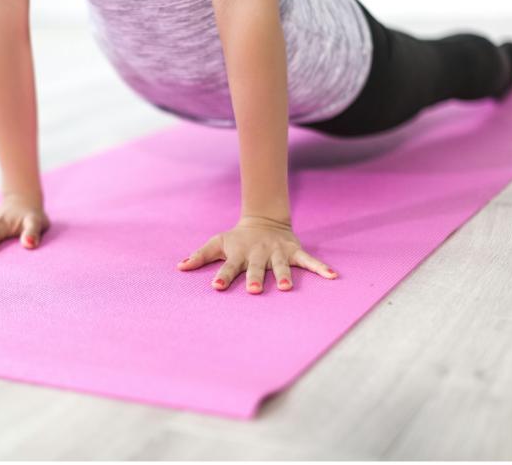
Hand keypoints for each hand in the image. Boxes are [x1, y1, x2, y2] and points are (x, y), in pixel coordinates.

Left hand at [177, 215, 336, 293]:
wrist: (264, 220)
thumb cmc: (237, 239)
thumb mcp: (217, 243)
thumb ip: (199, 256)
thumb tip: (179, 267)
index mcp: (239, 254)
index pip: (228, 266)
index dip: (222, 276)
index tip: (216, 286)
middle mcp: (258, 254)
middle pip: (256, 268)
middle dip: (255, 278)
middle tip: (253, 290)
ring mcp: (277, 253)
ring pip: (281, 266)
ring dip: (285, 275)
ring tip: (287, 288)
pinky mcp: (294, 251)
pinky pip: (309, 261)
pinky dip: (321, 268)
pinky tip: (332, 277)